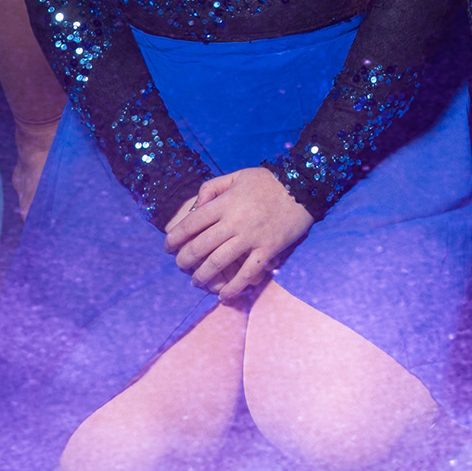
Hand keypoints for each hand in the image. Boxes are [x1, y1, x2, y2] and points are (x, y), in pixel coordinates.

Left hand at [163, 165, 313, 298]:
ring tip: (197, 282)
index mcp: (225, 203)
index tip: (168, 247)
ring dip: (203, 276)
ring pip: (219, 262)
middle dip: (185, 260)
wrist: (303, 187)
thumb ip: (212, 187)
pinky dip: (234, 287)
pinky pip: (247, 273)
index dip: (175, 237)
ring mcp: (251, 238)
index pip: (191, 223)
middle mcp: (234, 222)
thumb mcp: (238, 175)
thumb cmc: (269, 181)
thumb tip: (196, 206)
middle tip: (181, 266)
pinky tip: (224, 295)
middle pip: (200, 246)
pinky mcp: (268, 249)